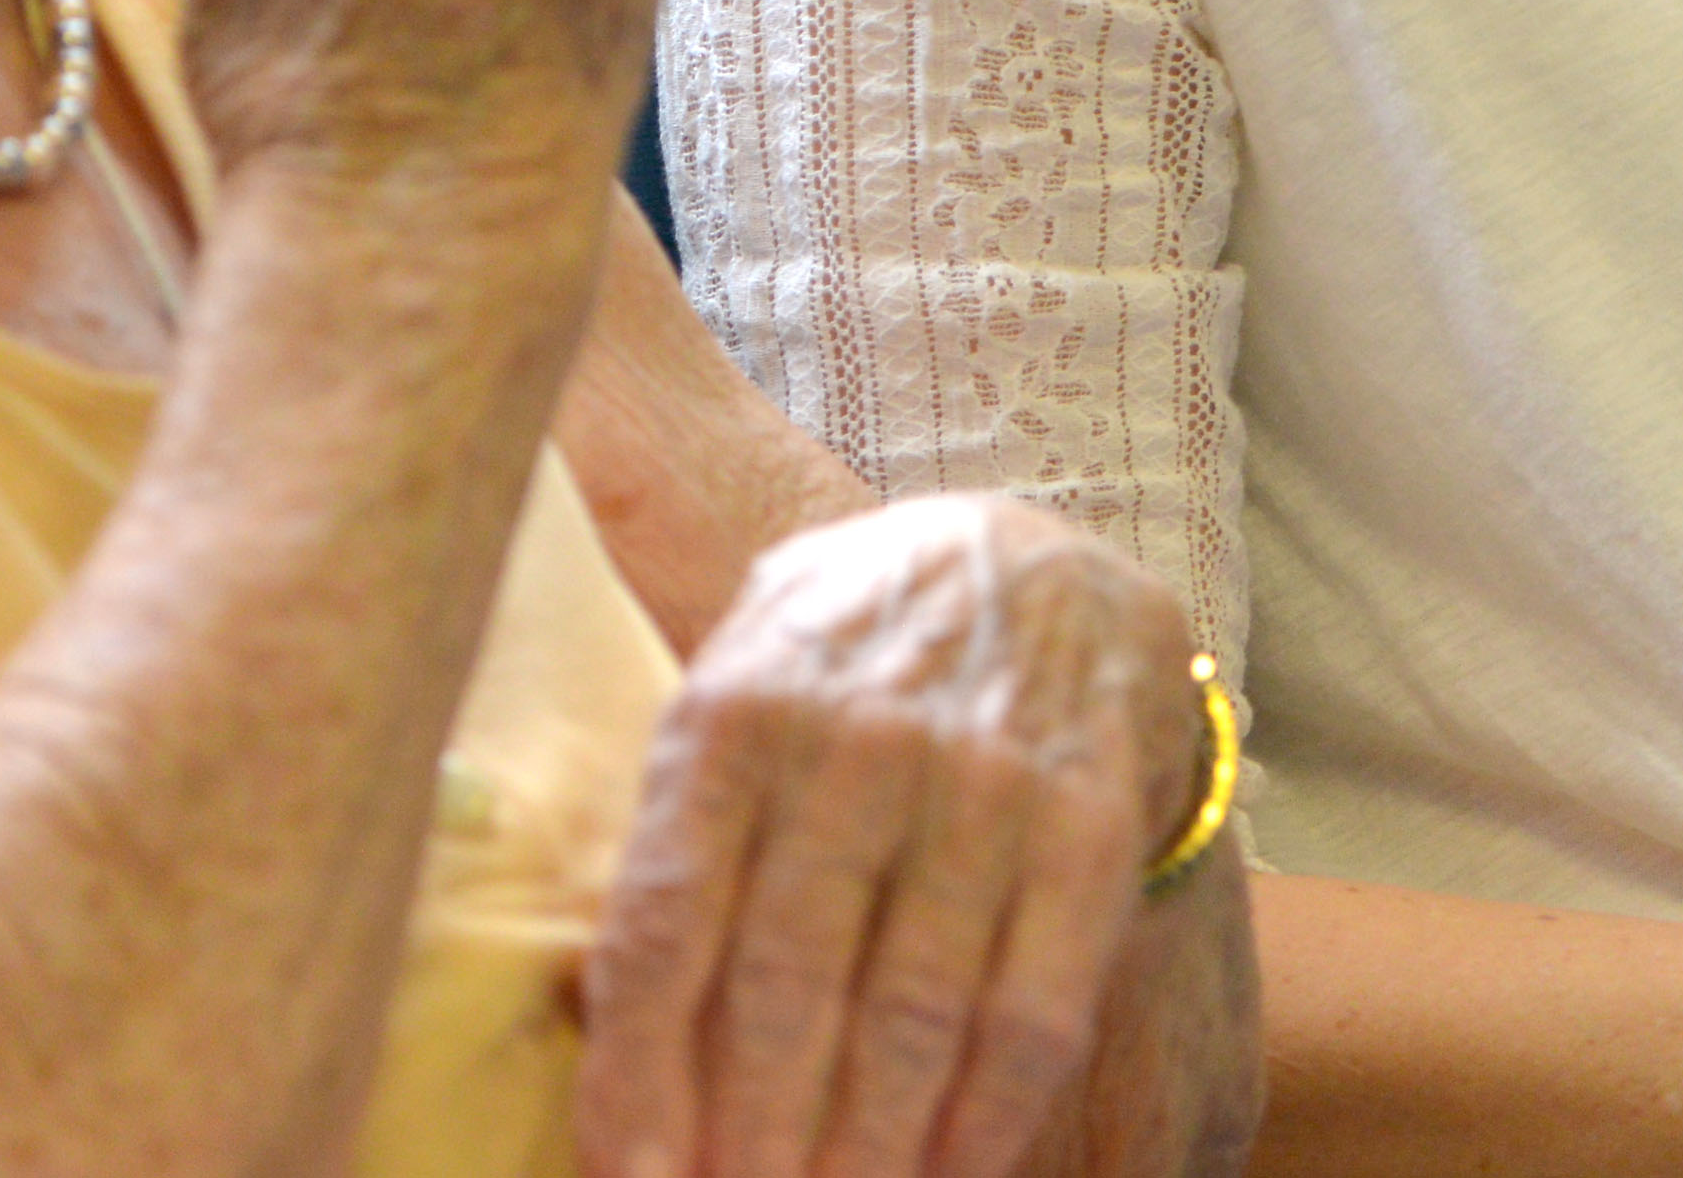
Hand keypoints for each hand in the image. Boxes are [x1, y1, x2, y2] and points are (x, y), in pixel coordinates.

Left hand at [578, 496, 1213, 1177]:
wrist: (1023, 563)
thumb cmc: (836, 667)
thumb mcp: (731, 696)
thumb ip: (674, 838)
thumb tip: (599, 1029)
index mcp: (731, 716)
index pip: (666, 927)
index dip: (641, 1077)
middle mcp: (851, 741)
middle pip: (783, 988)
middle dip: (751, 1142)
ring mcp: (979, 781)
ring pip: (910, 1015)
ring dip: (865, 1150)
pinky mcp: (1083, 822)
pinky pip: (1032, 1007)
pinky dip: (986, 1121)